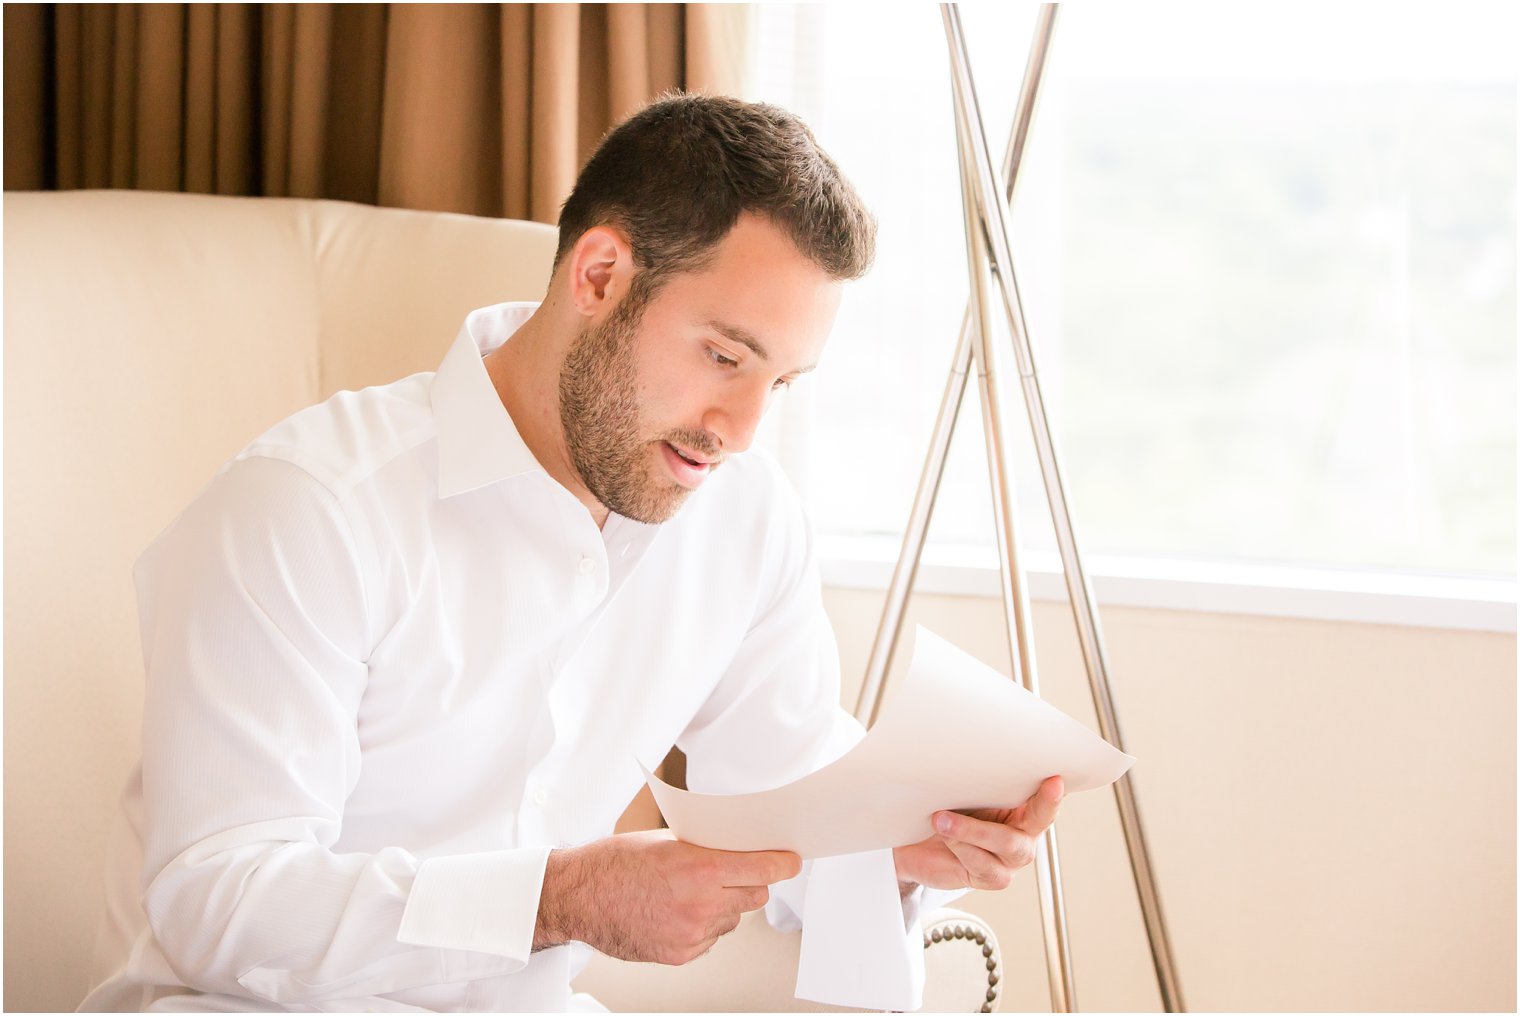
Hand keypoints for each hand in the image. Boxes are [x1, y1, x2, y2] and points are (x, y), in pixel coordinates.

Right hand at [534, 829, 801, 964]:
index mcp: (700, 868)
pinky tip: (676, 912)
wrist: (578, 897)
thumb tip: (737, 851)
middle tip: (732, 872)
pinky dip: (703, 926)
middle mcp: (701, 903)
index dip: (782, 864)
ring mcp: (692, 933)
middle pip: (754, 895)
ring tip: (688, 893)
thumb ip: (705, 850)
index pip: (762, 868)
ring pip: (732, 919)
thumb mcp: (665, 842)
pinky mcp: (681, 954)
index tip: (792, 861)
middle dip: (749, 882)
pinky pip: (710, 938)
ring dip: (723, 906)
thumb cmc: (614, 863)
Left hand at [893, 775, 1063, 891]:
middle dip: (1032, 804)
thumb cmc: (945, 811)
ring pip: (1008, 843)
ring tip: (941, 819)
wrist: (918, 847)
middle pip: (1039, 820)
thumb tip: (970, 762)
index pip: (1044, 796)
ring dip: (972, 829)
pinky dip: (962, 847)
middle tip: (1016, 787)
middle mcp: (1024, 833)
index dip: (1052, 791)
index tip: (1055, 779)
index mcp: (1023, 807)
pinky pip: (984, 864)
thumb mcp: (961, 792)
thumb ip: (976, 784)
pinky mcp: (993, 878)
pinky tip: (945, 837)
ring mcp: (1011, 859)